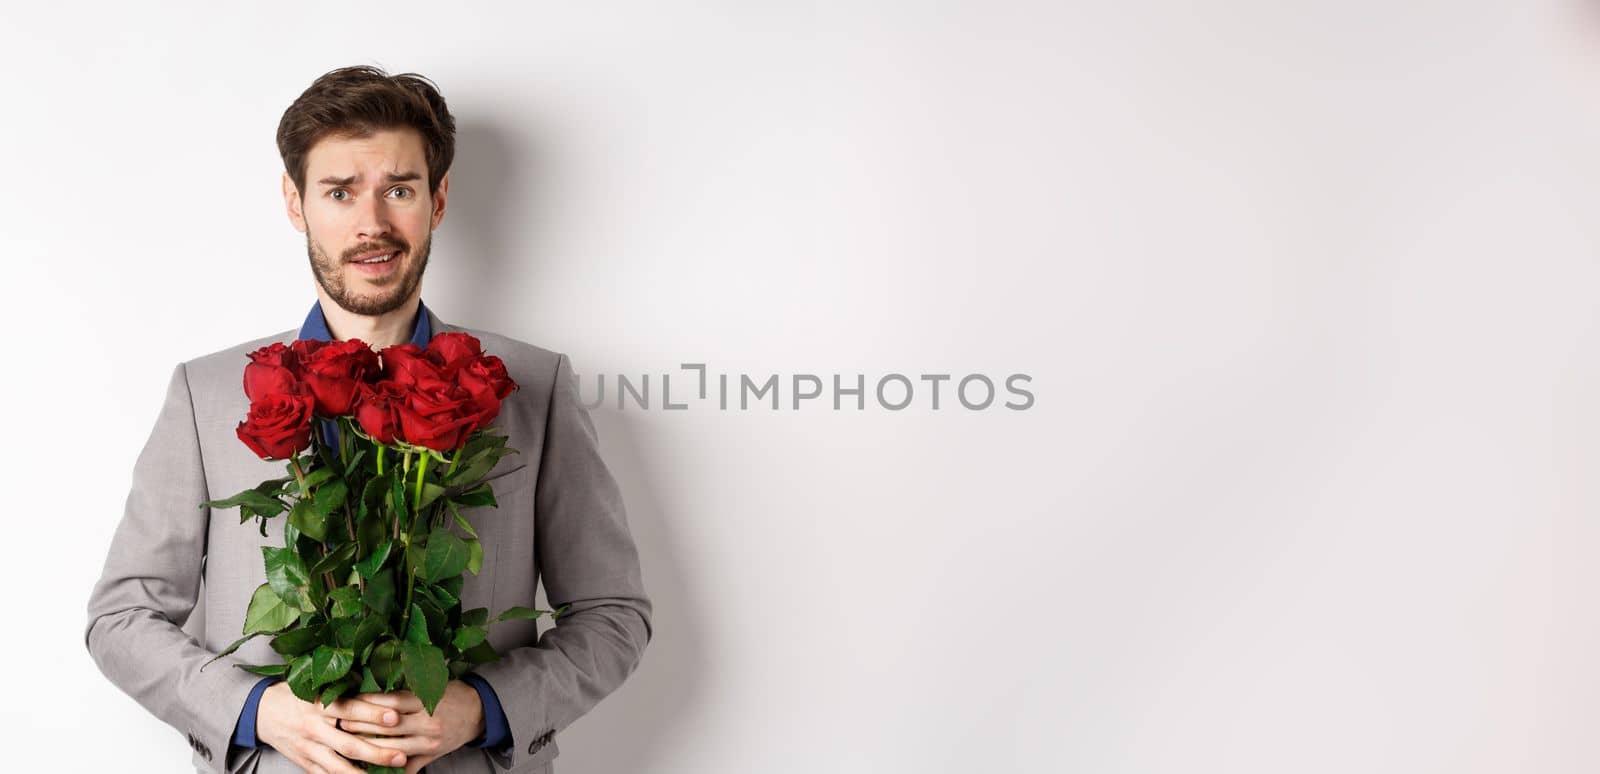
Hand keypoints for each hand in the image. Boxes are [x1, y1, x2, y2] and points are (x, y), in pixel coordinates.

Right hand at [255, 681, 408, 772]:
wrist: (263, 711)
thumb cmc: (298, 694)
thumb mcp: (319, 686)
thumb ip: (346, 690)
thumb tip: (382, 689)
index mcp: (320, 704)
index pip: (350, 709)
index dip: (373, 714)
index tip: (395, 717)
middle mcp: (314, 727)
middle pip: (349, 744)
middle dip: (377, 752)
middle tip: (401, 756)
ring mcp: (309, 748)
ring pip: (338, 767)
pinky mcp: (304, 763)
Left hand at [330, 681, 485, 773]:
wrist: (478, 712)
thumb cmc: (450, 695)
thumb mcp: (431, 686)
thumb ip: (404, 694)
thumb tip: (369, 694)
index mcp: (426, 701)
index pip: (390, 702)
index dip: (366, 703)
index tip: (346, 702)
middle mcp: (428, 722)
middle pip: (387, 726)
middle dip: (360, 725)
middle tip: (338, 723)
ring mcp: (429, 742)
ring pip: (392, 748)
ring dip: (367, 747)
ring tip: (347, 743)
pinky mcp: (430, 756)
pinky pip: (406, 767)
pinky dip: (387, 768)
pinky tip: (369, 766)